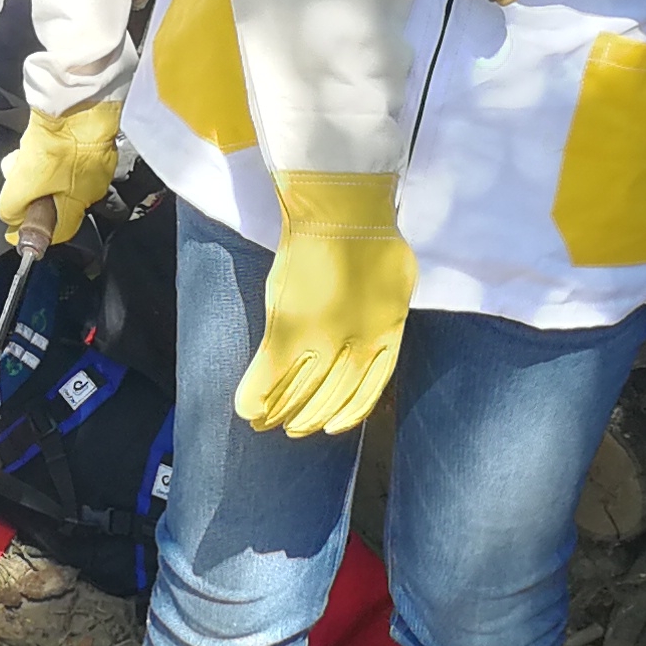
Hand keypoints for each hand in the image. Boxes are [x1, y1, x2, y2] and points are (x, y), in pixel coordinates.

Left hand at [0, 101, 122, 245]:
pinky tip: (37, 137)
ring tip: (25, 152)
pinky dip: (47, 149)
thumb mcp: (24, 183)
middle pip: (56, 199)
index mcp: (81, 200)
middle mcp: (94, 184)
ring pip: (57, 174)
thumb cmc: (60, 141)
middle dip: (32, 191)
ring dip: (37, 167)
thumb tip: (10, 217)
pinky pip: (64, 152)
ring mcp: (95, 159)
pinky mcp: (91, 136)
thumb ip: (14, 206)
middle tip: (18, 176)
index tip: (16, 228)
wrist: (78, 99)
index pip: (60, 230)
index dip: (36, 231)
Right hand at [235, 172, 414, 434]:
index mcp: (387, 335)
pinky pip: (270, 373)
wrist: (343, 213)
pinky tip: (247, 411)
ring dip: (284, 412)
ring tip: (269, 427)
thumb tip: (385, 315)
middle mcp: (358, 346)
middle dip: (313, 418)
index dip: (351, 412)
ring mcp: (323, 340)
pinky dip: (256, 393)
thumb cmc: (374, 236)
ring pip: (302, 392)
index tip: (334, 427)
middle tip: (296, 432)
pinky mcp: (290, 330)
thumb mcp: (398, 279)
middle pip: (334, 396)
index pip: (370, 388)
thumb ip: (388, 306)